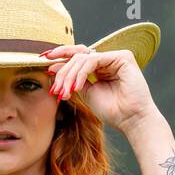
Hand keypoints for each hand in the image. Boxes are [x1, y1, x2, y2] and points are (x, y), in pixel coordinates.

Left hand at [43, 42, 157, 133]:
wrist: (130, 120)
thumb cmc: (113, 111)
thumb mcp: (86, 93)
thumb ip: (73, 80)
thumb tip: (53, 68)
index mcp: (100, 66)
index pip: (77, 56)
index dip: (60, 56)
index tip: (43, 61)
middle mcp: (107, 59)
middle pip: (78, 55)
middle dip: (62, 69)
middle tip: (53, 83)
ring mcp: (115, 56)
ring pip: (83, 58)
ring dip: (69, 75)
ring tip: (65, 92)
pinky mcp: (122, 57)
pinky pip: (93, 60)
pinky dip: (81, 74)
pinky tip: (77, 87)